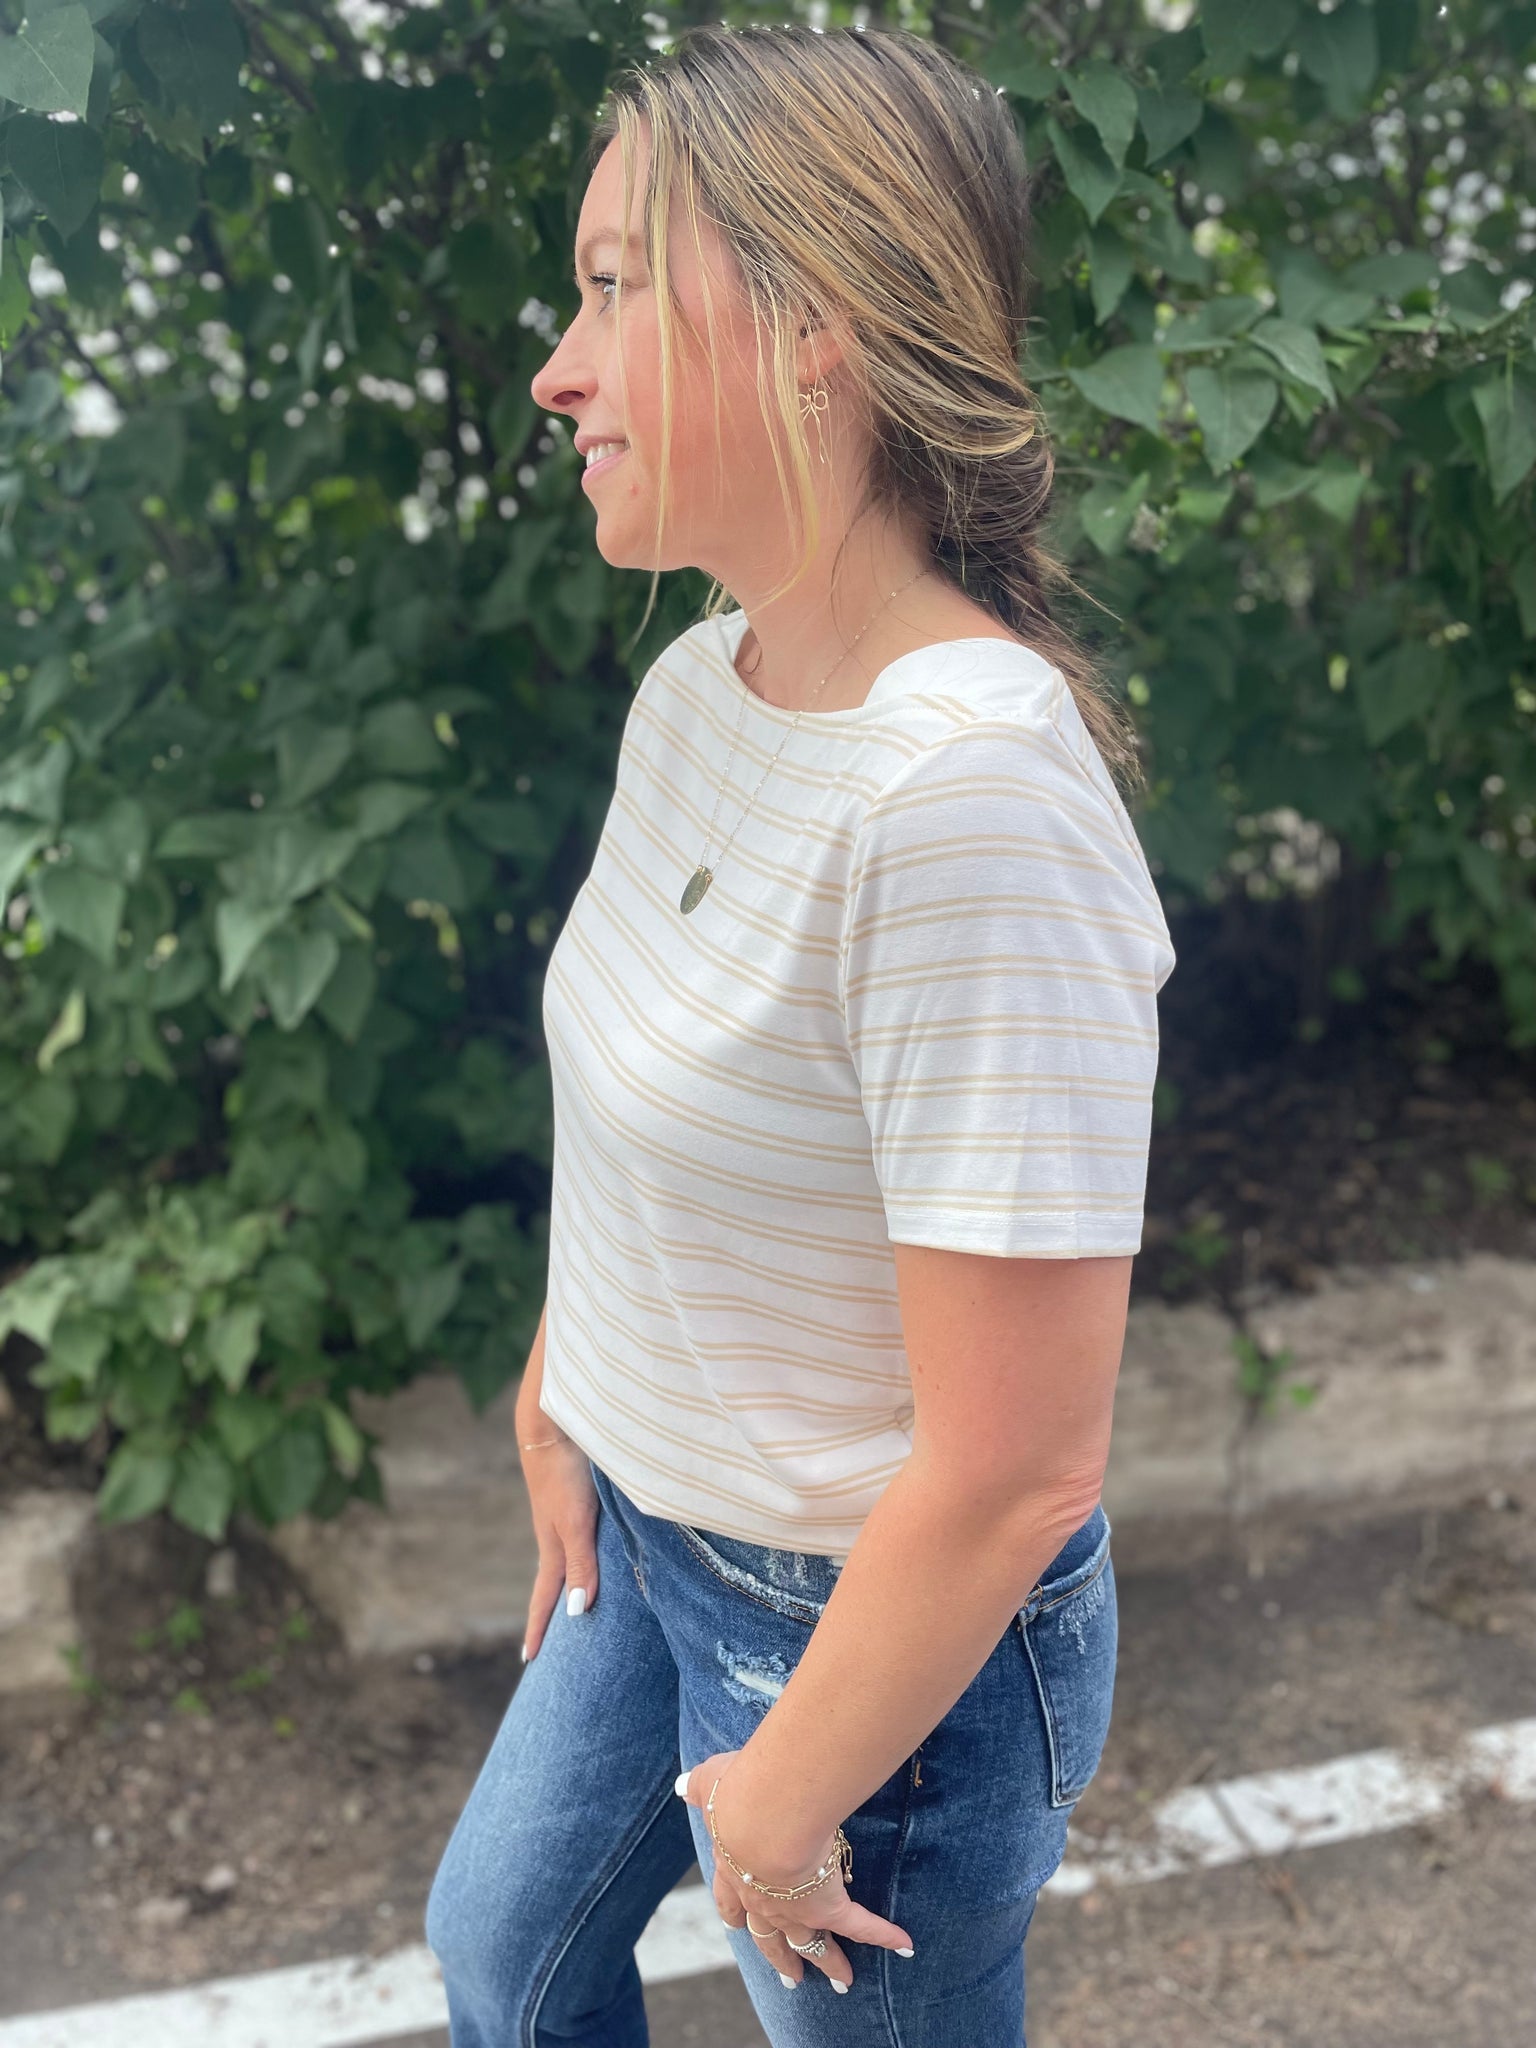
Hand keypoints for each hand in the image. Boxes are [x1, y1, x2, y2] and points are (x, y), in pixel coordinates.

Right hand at [519, 1427, 597, 1660]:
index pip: (545, 1597)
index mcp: (554, 1547)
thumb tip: (576, 1613)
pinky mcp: (577, 1496)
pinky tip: (597, 1550)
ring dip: (570, 1583)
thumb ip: (580, 1564)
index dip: (539, 1627)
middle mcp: (558, 1535)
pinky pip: (582, 1537)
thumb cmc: (565, 1475)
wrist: (554, 1423)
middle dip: (552, 1612)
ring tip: (573, 1604)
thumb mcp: (576, 1524)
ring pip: (570, 1559)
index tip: (530, 1660)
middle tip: (547, 1643)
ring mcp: (566, 1515)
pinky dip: (584, 1555)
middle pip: (556, 1582)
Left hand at [675, 1750, 915, 1991]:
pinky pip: (860, 1926)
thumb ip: (700, 1787)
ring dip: (827, 1961)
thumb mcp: (712, 1785)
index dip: (737, 1916)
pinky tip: (904, 1945)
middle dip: (780, 1958)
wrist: (768, 1815)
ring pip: (810, 1944)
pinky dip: (884, 1936)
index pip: (731, 1903)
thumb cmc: (740, 1794)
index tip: (739, 1927)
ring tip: (842, 1981)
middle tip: (789, 1979)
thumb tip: (683, 1788)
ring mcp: (795, 1908)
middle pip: (769, 1939)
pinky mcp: (829, 1907)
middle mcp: (761, 1899)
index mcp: (733, 1870)